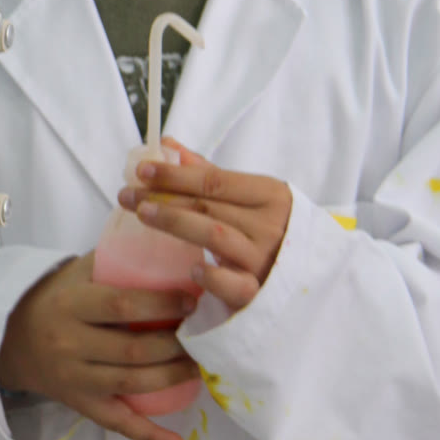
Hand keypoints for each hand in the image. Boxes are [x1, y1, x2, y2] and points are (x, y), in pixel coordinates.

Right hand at [0, 253, 197, 439]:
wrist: (9, 338)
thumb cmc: (55, 297)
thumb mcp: (76, 271)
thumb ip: (116, 258)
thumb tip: (170, 242)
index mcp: (71, 304)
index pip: (122, 305)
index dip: (161, 305)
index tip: (192, 301)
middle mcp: (70, 344)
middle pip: (134, 350)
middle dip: (177, 345)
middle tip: (205, 335)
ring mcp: (74, 379)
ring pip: (133, 385)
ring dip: (175, 378)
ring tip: (201, 366)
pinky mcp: (80, 405)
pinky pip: (118, 424)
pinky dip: (150, 436)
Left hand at [122, 141, 291, 312]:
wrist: (312, 276)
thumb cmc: (272, 230)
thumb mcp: (252, 199)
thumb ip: (211, 174)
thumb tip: (169, 146)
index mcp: (270, 195)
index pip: (215, 180)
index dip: (175, 174)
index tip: (141, 170)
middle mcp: (269, 225)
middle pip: (208, 205)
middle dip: (163, 196)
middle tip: (126, 194)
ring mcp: (265, 259)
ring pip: (215, 235)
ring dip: (176, 223)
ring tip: (142, 214)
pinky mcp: (260, 293)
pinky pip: (235, 284)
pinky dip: (213, 276)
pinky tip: (190, 268)